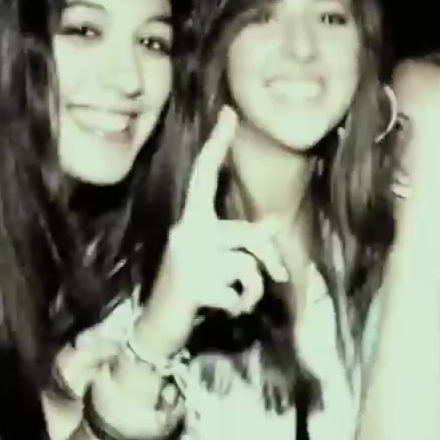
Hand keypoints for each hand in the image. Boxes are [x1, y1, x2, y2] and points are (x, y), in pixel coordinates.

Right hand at [138, 106, 288, 352]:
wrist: (158, 327)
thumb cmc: (191, 289)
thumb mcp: (216, 261)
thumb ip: (241, 241)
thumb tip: (273, 223)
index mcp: (191, 221)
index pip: (205, 177)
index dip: (217, 146)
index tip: (229, 112)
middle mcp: (186, 231)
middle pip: (247, 233)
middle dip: (271, 256)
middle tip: (281, 276)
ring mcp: (189, 258)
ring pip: (248, 263)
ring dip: (254, 288)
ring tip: (242, 300)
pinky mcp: (195, 284)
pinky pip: (240, 289)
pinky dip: (242, 304)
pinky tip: (228, 310)